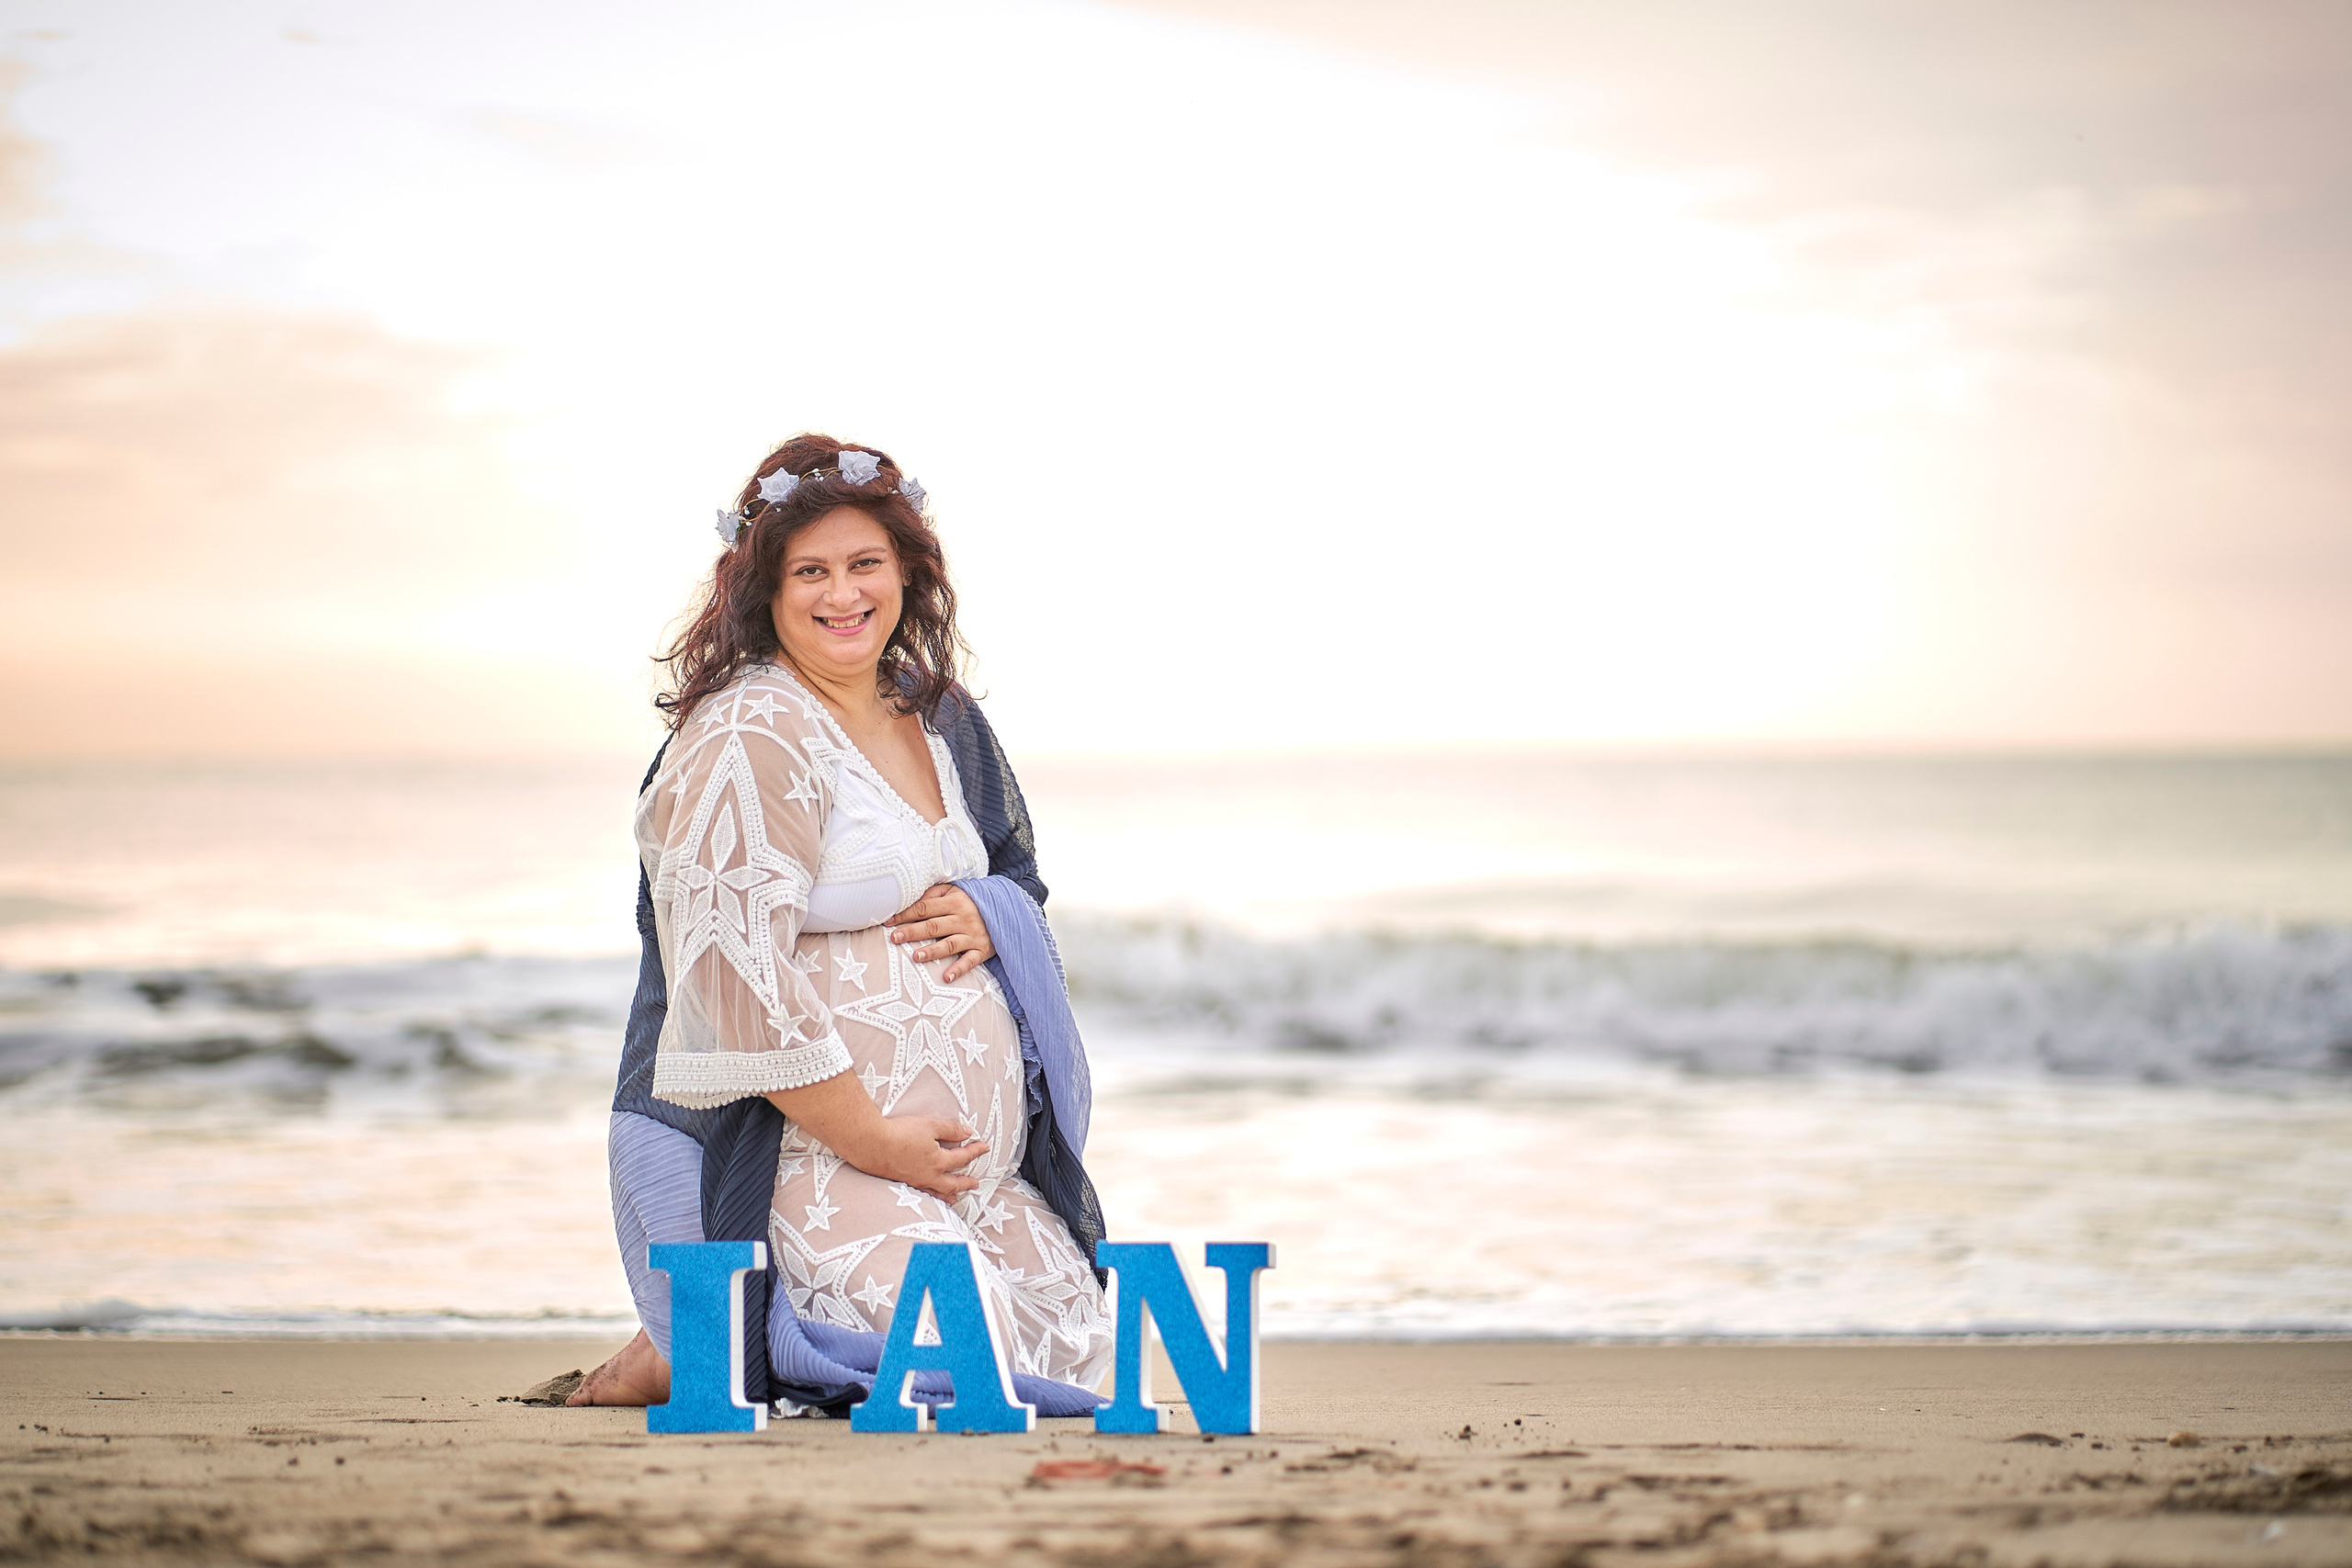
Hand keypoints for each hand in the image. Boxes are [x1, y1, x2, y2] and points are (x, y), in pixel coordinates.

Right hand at [863, 1113, 989, 1200]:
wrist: (871, 1145)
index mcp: (938, 1162)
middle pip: (953, 1183)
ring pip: (937, 1193)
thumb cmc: (900, 1134)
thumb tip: (967, 1132)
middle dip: (966, 1183)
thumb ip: (951, 1130)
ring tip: (956, 1198)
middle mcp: (928, 1176)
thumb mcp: (930, 1125)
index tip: (984, 1147)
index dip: (975, 1151)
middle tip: (975, 1183)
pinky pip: (922, 1194)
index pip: (962, 1157)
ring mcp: (914, 1182)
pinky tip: (929, 1195)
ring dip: (949, 1195)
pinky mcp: (901, 1183)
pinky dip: (931, 1197)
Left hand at [884, 882, 994, 982]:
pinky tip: (946, 977)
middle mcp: (963, 919)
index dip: (906, 914)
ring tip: (916, 956)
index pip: (925, 908)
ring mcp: (973, 936)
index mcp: (954, 902)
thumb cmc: (972, 902)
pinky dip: (959, 969)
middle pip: (933, 926)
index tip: (888, 921)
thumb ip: (934, 893)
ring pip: (949, 944)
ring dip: (932, 951)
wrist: (1005, 912)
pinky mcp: (982, 951)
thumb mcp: (955, 890)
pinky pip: (969, 961)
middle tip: (894, 938)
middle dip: (913, 932)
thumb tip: (911, 900)